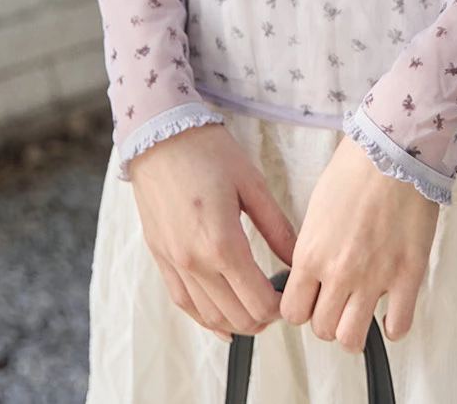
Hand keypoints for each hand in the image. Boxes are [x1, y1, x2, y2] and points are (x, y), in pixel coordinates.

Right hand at [129, 122, 297, 343]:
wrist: (159, 135)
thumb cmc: (207, 152)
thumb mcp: (252, 184)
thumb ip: (277, 228)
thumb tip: (298, 259)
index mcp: (222, 243)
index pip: (258, 301)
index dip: (281, 307)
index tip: (292, 294)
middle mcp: (195, 261)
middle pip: (237, 316)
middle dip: (265, 317)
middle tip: (280, 301)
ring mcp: (174, 263)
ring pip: (210, 316)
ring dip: (238, 321)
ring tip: (257, 308)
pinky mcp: (161, 258)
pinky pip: (184, 303)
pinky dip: (206, 318)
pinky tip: (222, 321)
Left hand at [280, 133, 440, 353]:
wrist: (396, 149)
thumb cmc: (356, 168)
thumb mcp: (317, 207)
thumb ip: (312, 247)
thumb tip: (313, 272)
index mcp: (311, 254)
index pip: (292, 312)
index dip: (301, 309)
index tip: (311, 300)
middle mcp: (339, 273)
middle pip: (321, 329)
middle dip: (327, 319)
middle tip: (338, 302)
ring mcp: (374, 279)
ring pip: (352, 338)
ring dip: (354, 329)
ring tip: (361, 311)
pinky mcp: (407, 276)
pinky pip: (397, 327)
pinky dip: (393, 327)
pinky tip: (392, 311)